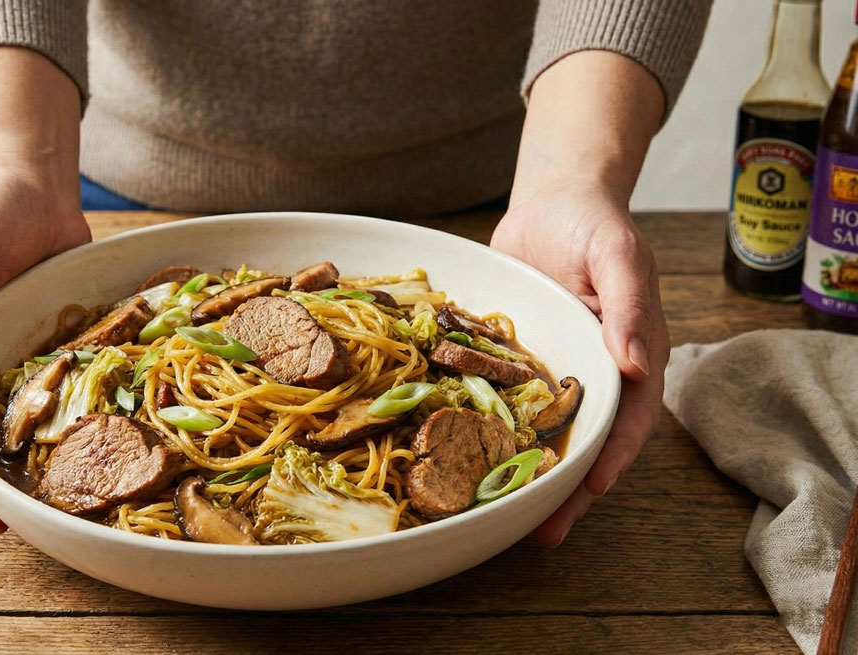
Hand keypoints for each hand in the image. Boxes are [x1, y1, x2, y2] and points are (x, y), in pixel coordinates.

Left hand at [491, 180, 669, 546]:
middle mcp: (595, 372)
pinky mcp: (519, 363)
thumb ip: (629, 305)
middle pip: (586, 441)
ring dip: (528, 473)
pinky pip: (507, 403)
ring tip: (502, 516)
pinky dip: (493, 433)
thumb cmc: (594, 223)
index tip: (589, 488)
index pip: (629, 418)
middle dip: (567, 489)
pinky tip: (466, 458)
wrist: (552, 200)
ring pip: (545, 432)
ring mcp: (556, 371)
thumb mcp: (617, 254)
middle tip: (542, 532)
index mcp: (632, 354)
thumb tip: (636, 363)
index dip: (612, 456)